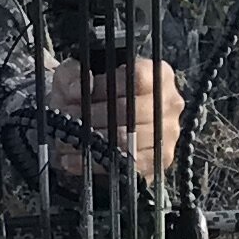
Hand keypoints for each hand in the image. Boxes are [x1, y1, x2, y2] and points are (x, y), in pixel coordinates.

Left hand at [46, 55, 182, 181]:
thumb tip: (76, 89)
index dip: (106, 88)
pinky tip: (75, 158)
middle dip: (93, 117)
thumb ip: (72, 75)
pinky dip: (96, 162)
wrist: (97, 120)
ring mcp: (168, 133)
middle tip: (70, 120)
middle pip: (130, 111)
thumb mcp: (77, 74)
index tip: (83, 95)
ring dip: (92, 140)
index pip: (136, 78)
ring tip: (69, 138)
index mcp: (158, 74)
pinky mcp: (158, 159)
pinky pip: (126, 163)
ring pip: (126, 139)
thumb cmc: (91, 93)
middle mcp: (169, 103)